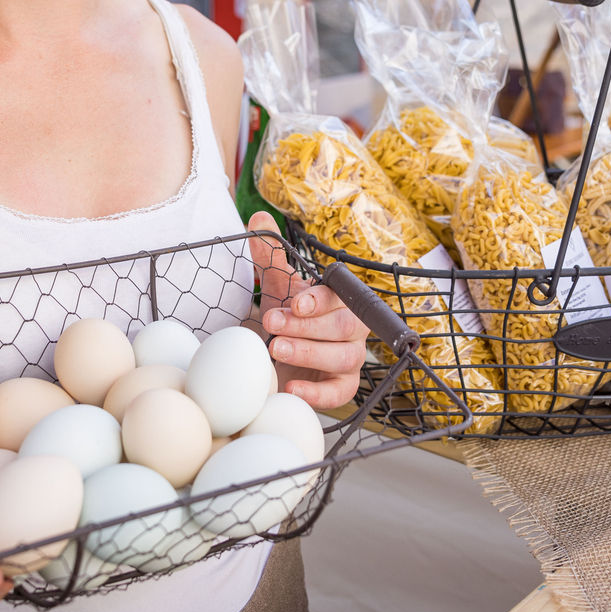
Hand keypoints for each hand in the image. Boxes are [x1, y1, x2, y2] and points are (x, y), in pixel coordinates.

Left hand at [247, 211, 369, 409]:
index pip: (340, 296)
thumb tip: (258, 219)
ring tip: (276, 349)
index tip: (294, 303)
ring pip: (345, 357)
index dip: (320, 300)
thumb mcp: (276, 287)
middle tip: (272, 325)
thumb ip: (270, 255)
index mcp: (339, 299)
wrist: (282, 356)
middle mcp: (352, 327)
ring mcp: (350, 358)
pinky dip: (319, 393)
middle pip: (344, 326)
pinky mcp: (343, 386)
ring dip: (310, 353)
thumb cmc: (288, 318)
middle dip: (307, 326)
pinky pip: (342, 392)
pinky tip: (293, 388)